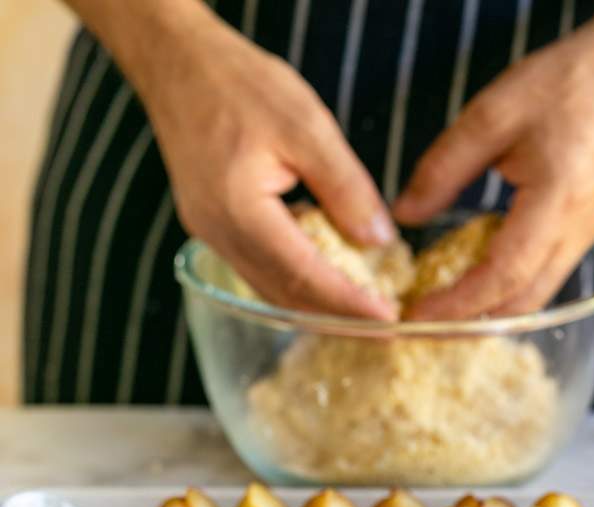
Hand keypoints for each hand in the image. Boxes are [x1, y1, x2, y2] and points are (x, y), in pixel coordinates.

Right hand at [140, 10, 396, 318]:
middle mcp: (218, 234)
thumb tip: (380, 239)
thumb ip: (345, 188)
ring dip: (317, 306)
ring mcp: (209, 235)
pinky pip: (259, 270)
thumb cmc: (237, 83)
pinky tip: (326, 279)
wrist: (178, 63)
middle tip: (383, 328)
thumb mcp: (307, 126)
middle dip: (337, 317)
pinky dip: (296, 283)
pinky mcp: (213, 228)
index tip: (387, 319)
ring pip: (271, 290)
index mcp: (238, 210)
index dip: (348, 303)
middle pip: (285, 296)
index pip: (304, 275)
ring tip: (362, 312)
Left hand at [393, 26, 593, 319]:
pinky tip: (471, 280)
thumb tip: (405, 214)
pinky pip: (540, 279)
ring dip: (485, 312)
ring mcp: (582, 239)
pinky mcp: (579, 235)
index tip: (416, 314)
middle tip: (420, 326)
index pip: (502, 277)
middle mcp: (576, 233)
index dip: (457, 304)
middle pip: (520, 306)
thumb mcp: (491, 115)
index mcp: (556, 204)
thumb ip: (443, 168)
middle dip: (468, 324)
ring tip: (439, 310)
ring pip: (531, 299)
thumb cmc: (569, 84)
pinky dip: (502, 291)